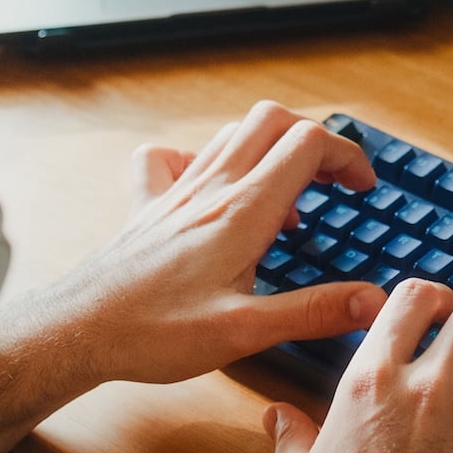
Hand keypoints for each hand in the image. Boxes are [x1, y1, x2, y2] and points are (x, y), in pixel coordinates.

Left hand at [0, 101, 387, 452]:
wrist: (79, 330)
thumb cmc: (154, 332)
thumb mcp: (245, 332)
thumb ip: (312, 311)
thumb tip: (373, 300)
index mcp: (243, 211)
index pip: (309, 144)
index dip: (347, 155)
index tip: (363, 188)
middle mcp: (211, 188)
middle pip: (274, 120)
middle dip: (314, 140)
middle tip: (332, 182)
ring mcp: (177, 191)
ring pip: (231, 133)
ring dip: (269, 146)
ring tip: (287, 192)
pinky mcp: (148, 204)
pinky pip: (172, 157)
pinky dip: (200, 157)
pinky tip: (210, 187)